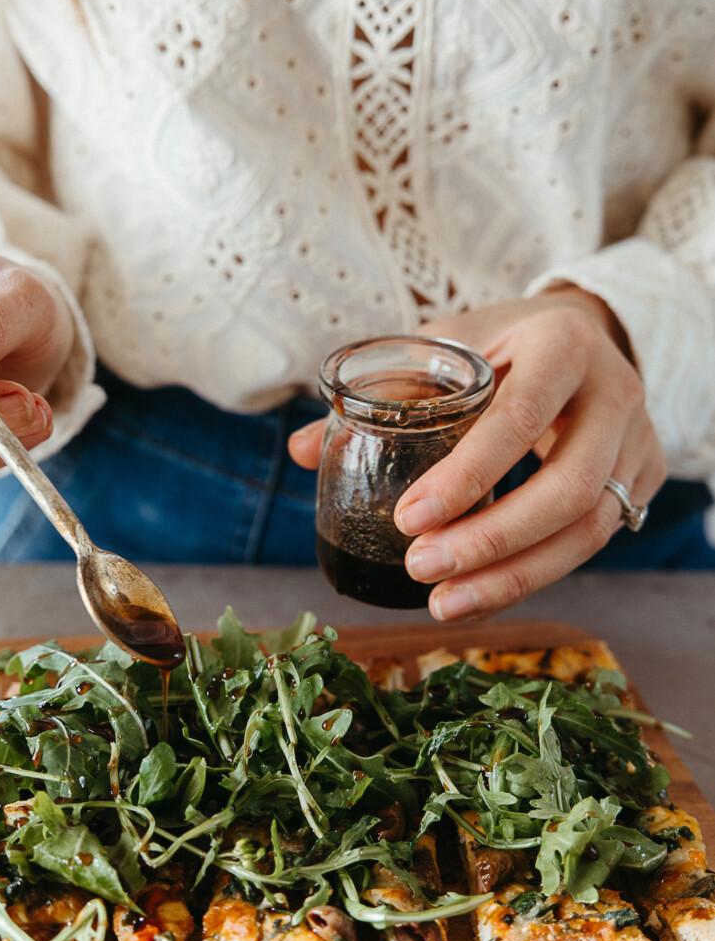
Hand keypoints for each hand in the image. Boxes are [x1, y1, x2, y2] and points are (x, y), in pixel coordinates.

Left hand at [289, 287, 666, 619]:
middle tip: (420, 569)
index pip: (520, 418)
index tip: (408, 518)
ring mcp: (637, 443)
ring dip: (512, 577)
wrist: (583, 336)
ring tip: (443, 604)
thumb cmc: (502, 342)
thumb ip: (383, 393)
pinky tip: (478, 597)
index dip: (467, 476)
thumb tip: (299, 449)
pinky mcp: (641, 481)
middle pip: (568, 490)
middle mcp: (614, 393)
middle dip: (491, 542)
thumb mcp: (447, 344)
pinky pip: (589, 545)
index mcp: (563, 343)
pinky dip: (530, 576)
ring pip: (588, 531)